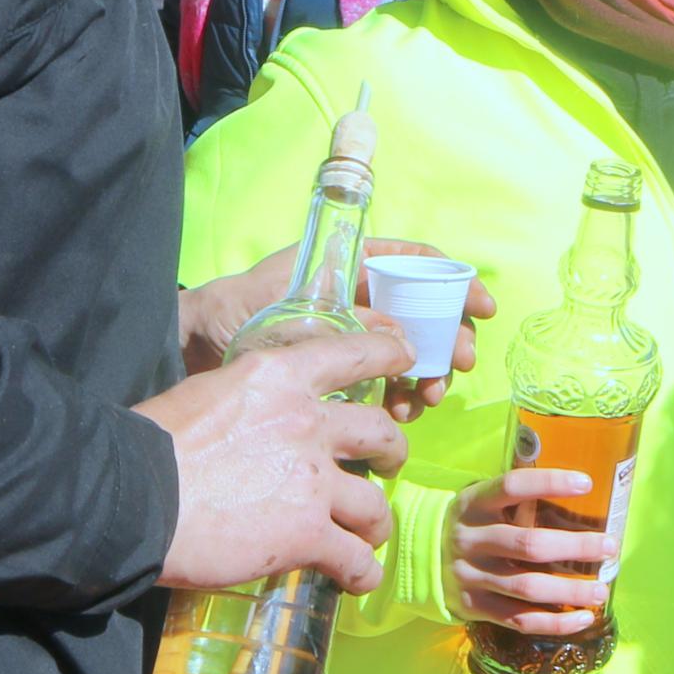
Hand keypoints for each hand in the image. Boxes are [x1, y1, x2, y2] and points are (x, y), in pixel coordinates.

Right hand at [139, 327, 410, 593]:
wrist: (134, 497)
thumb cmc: (152, 444)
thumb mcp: (207, 394)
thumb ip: (247, 404)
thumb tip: (251, 427)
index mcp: (278, 376)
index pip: (352, 353)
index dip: (388, 353)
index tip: (406, 356)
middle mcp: (307, 421)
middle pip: (381, 434)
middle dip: (393, 452)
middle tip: (388, 465)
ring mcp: (312, 481)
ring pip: (374, 505)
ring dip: (375, 524)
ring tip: (367, 538)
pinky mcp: (307, 534)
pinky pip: (355, 558)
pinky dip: (361, 573)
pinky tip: (355, 580)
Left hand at [176, 241, 495, 414]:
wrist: (191, 348)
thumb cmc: (232, 312)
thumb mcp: (293, 315)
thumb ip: (348, 324)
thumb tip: (404, 339)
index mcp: (345, 265)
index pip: (413, 260)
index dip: (453, 279)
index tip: (481, 306)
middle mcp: (354, 296)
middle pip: (421, 310)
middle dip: (446, 338)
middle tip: (454, 367)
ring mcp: (349, 333)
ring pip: (407, 350)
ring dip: (424, 374)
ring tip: (421, 400)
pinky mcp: (339, 370)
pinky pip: (382, 380)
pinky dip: (397, 396)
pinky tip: (398, 412)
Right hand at [448, 466, 618, 636]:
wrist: (421, 558)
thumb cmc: (472, 525)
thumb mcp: (482, 503)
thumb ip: (518, 502)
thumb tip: (582, 504)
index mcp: (473, 503)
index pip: (512, 486)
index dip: (549, 482)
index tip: (587, 483)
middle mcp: (469, 538)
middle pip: (529, 544)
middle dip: (575, 546)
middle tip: (609, 547)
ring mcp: (470, 575)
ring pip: (527, 587)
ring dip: (570, 590)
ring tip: (601, 590)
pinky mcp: (474, 606)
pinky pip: (520, 619)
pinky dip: (555, 622)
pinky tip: (583, 618)